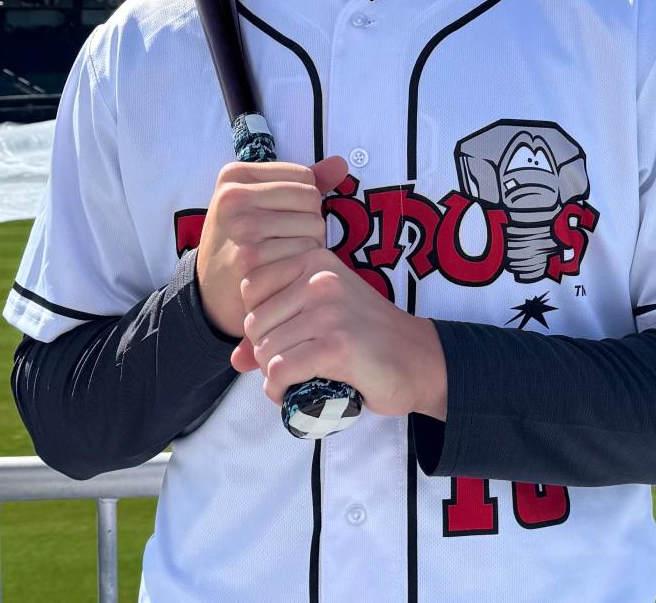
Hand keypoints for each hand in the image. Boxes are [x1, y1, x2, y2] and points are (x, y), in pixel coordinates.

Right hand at [195, 155, 347, 342]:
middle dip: (309, 222)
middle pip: (311, 198)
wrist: (210, 296)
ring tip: (286, 257)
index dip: (303, 201)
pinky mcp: (251, 256)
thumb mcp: (256, 203)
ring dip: (310, 245)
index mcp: (235, 175)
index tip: (280, 219)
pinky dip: (304, 266)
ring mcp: (241, 226)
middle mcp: (234, 196)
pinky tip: (286, 273)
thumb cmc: (240, 243)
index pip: (304, 176)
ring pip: (314, 225)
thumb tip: (340, 163)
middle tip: (286, 242)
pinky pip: (306, 252)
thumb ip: (299, 182)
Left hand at [231, 248, 447, 419]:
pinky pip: (280, 371)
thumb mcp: (324, 316)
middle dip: (264, 351)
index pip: (251, 287)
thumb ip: (279, 328)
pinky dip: (278, 391)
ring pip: (265, 349)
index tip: (283, 335)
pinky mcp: (335, 347)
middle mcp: (321, 279)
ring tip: (295, 380)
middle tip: (290, 365)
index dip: (259, 319)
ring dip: (271, 375)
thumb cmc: (369, 337)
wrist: (420, 359)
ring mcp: (329, 312)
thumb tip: (234, 358)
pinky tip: (293, 394)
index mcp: (316, 261)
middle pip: (254, 322)